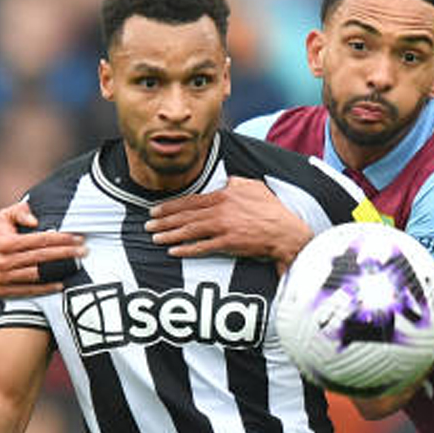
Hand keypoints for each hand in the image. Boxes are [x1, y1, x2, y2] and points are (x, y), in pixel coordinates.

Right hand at [0, 201, 85, 297]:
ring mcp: (2, 278)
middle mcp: (3, 261)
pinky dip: (45, 288)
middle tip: (84, 251)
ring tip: (77, 265)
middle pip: (41, 257)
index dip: (61, 239)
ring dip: (59, 270)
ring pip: (37, 274)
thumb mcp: (3, 217)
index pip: (39, 240)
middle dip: (66, 253)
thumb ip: (19, 212)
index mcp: (5, 242)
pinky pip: (28, 290)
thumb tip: (35, 219)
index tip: (78, 238)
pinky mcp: (2, 291)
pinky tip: (61, 284)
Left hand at [146, 177, 311, 263]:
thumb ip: (236, 183)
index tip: (155, 210)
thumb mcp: (254, 187)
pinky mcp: (228, 243)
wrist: (286, 232)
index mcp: (224, 195)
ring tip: (154, 237)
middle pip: (185, 215)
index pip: (190, 201)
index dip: (170, 206)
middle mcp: (220, 210)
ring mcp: (223, 227)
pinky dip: (186, 249)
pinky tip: (173, 250)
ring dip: (169, 234)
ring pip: (189, 230)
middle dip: (163, 220)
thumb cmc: (272, 210)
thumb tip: (226, 182)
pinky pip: (202, 247)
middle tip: (147, 225)